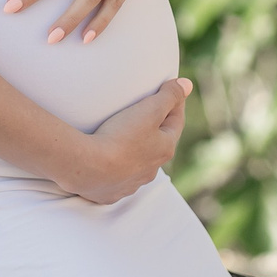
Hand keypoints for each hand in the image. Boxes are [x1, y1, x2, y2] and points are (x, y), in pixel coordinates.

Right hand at [54, 79, 190, 204]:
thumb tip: (187, 85)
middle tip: (146, 113)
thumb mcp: (149, 110)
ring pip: (138, 163)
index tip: (171, 91)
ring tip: (124, 136)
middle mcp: (151, 170)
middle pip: (158, 144)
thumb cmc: (121, 137)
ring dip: (136, 150)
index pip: (176, 122)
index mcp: (164, 149)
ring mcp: (131, 183)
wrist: (89, 167)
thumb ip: (169, 96)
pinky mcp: (111, 191)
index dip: (175, 104)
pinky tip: (106, 160)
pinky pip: (117, 177)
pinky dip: (116, 167)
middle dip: (155, 129)